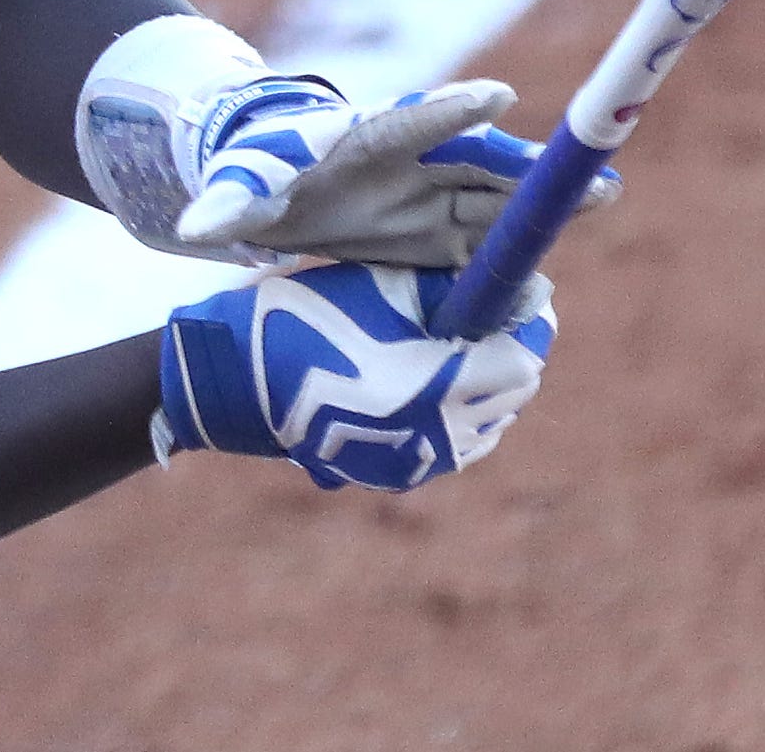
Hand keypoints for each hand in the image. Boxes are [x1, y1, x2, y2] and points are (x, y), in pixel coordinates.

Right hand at [155, 262, 554, 490]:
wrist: (239, 382)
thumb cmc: (309, 318)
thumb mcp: (385, 287)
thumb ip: (457, 289)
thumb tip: (525, 290)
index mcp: (436, 385)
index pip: (524, 360)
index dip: (524, 324)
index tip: (513, 295)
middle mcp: (437, 436)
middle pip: (515, 394)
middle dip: (506, 352)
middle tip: (474, 317)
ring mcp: (420, 464)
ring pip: (491, 423)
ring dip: (485, 386)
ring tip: (445, 349)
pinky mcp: (402, 477)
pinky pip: (458, 445)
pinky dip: (457, 414)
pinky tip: (423, 383)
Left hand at [174, 78, 616, 265]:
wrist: (272, 184)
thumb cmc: (257, 168)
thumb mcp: (238, 186)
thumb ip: (225, 205)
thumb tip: (197, 231)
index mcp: (367, 135)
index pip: (415, 120)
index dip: (454, 111)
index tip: (496, 97)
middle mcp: (411, 160)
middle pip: (480, 162)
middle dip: (533, 168)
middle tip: (593, 170)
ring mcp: (430, 194)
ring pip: (495, 201)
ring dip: (542, 208)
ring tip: (604, 199)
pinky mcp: (436, 232)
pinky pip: (482, 244)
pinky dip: (512, 258)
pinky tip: (543, 281)